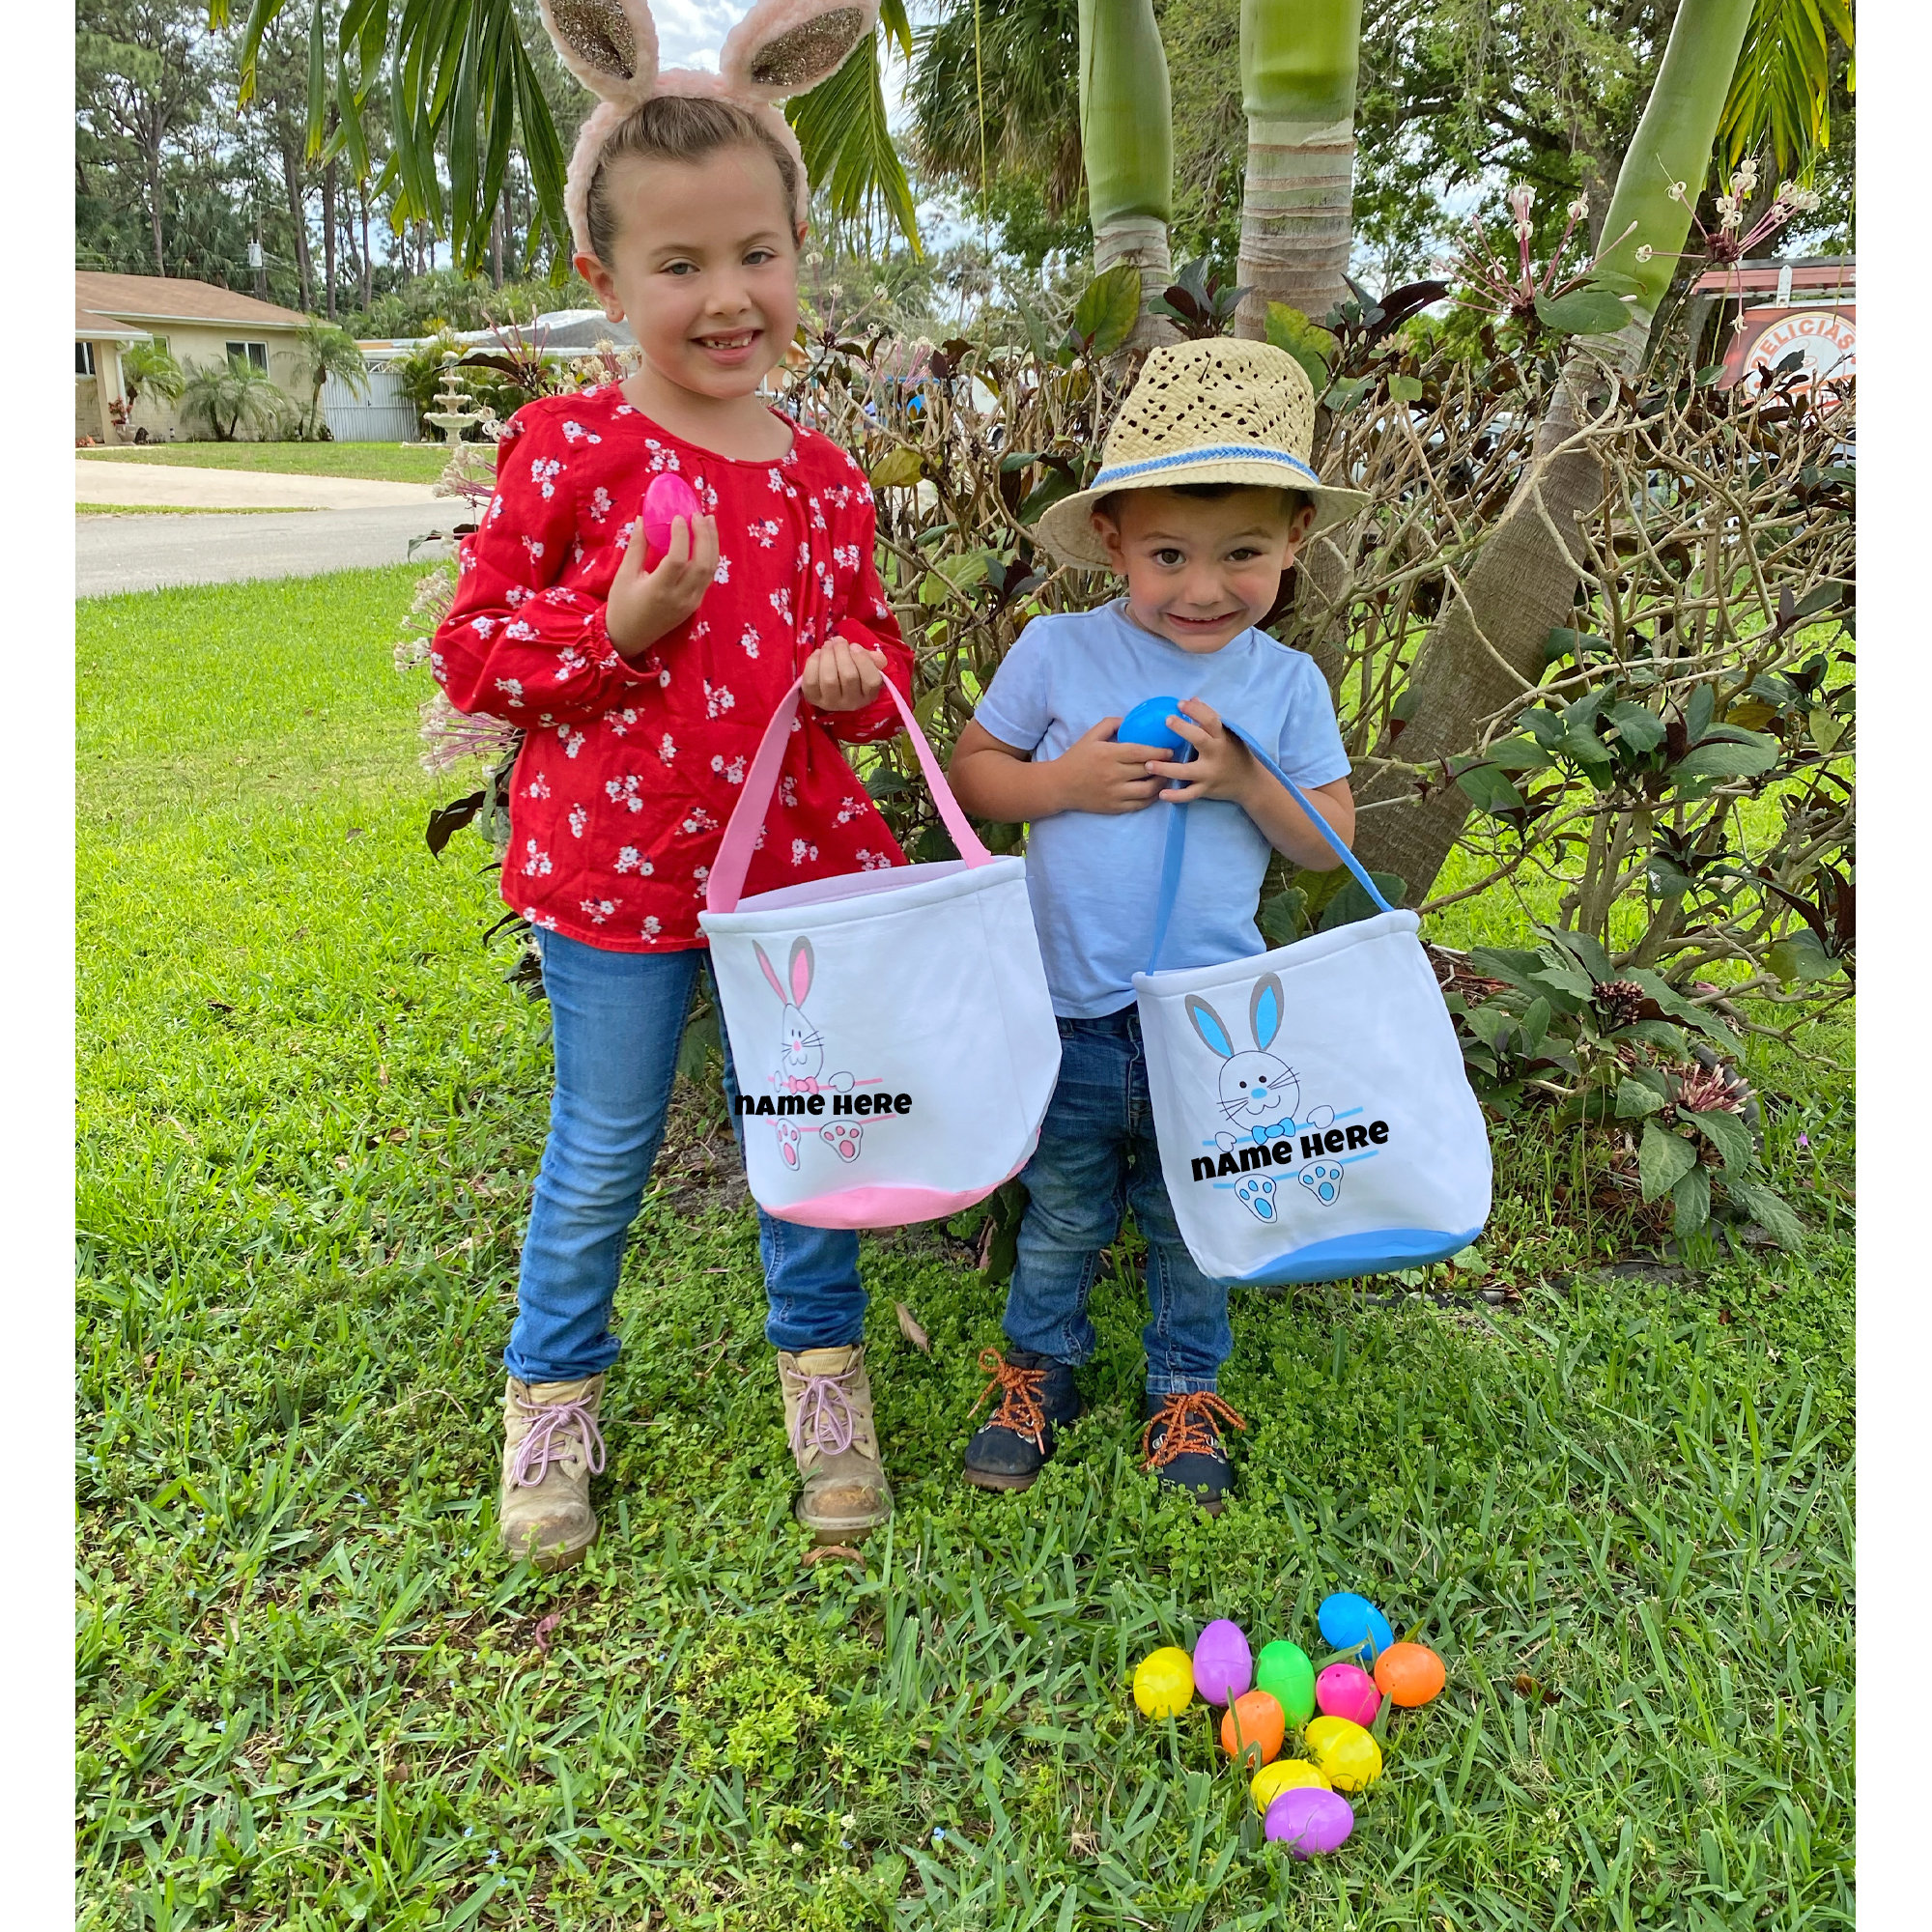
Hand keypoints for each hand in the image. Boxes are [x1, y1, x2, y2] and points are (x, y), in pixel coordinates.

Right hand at [605, 512, 718, 657]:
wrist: (628, 638)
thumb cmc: (622, 606)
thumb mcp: (624, 575)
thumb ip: (636, 547)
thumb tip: (643, 518)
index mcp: (658, 590)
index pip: (677, 559)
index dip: (681, 535)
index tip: (678, 517)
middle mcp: (679, 598)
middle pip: (701, 564)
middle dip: (704, 536)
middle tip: (699, 514)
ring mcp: (690, 603)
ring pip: (709, 571)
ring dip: (712, 544)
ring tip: (709, 521)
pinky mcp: (694, 605)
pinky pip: (707, 578)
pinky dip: (709, 557)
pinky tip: (706, 541)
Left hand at [802, 635, 889, 711]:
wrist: (829, 685)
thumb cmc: (851, 671)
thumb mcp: (865, 665)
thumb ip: (872, 659)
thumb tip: (879, 658)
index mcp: (868, 695)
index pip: (872, 681)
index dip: (863, 660)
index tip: (855, 646)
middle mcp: (851, 703)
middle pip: (849, 676)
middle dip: (842, 653)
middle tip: (838, 640)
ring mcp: (830, 703)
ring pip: (829, 679)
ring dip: (828, 656)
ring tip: (828, 645)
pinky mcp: (812, 699)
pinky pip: (811, 680)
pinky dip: (813, 663)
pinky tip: (818, 654)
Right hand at [1047, 717, 1169, 814]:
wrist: (1059, 785)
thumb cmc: (1077, 758)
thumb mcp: (1090, 736)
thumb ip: (1111, 724)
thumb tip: (1131, 719)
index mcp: (1108, 754)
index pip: (1140, 753)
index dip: (1159, 752)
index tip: (1170, 750)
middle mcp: (1113, 774)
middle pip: (1147, 770)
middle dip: (1164, 766)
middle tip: (1174, 762)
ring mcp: (1114, 793)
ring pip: (1147, 789)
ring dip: (1161, 783)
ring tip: (1167, 776)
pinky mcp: (1114, 807)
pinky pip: (1140, 804)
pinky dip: (1152, 798)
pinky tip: (1156, 790)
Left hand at [1144, 698, 1258, 805]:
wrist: (1249, 782)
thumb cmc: (1234, 753)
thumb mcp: (1227, 734)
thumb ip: (1209, 718)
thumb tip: (1192, 699)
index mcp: (1222, 738)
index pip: (1210, 720)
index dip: (1196, 710)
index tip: (1180, 703)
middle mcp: (1216, 754)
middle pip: (1200, 740)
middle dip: (1183, 730)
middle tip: (1167, 721)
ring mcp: (1210, 774)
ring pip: (1187, 771)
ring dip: (1167, 769)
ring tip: (1149, 764)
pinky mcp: (1205, 789)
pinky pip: (1189, 795)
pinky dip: (1176, 796)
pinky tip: (1161, 794)